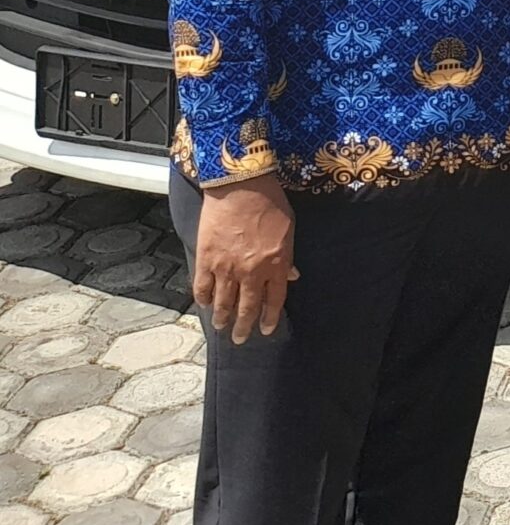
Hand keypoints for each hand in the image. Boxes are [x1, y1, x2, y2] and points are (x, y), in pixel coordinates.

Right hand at [193, 174, 296, 344]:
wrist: (240, 185)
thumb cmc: (270, 202)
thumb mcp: (289, 229)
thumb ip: (288, 256)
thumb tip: (292, 276)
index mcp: (276, 264)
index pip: (274, 300)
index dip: (269, 318)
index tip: (266, 330)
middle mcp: (252, 271)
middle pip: (247, 307)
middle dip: (244, 326)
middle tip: (239, 339)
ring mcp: (227, 267)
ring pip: (223, 302)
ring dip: (222, 318)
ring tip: (221, 328)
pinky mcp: (206, 259)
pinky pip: (203, 287)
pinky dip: (204, 298)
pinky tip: (205, 304)